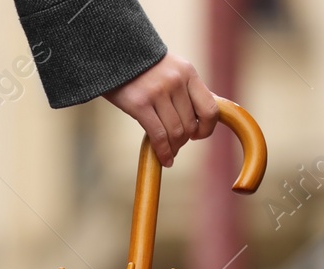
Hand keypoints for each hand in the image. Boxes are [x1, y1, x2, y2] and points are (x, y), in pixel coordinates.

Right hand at [103, 53, 219, 166]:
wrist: (113, 54)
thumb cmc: (143, 68)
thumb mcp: (172, 69)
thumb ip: (188, 89)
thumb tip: (206, 115)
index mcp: (188, 72)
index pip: (210, 108)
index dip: (207, 128)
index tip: (197, 134)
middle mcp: (176, 81)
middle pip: (190, 125)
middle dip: (184, 140)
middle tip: (176, 144)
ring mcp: (158, 92)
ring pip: (176, 133)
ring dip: (173, 148)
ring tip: (169, 151)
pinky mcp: (140, 103)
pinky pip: (158, 136)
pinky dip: (163, 152)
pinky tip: (164, 159)